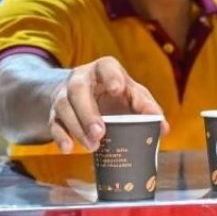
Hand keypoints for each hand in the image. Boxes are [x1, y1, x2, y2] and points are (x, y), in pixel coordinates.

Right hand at [49, 57, 166, 151]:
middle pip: (79, 91)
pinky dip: (60, 137)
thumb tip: (163, 127)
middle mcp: (80, 79)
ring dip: (78, 128)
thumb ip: (146, 106)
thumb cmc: (115, 94)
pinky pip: (53, 124)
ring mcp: (64, 95)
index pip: (106, 67)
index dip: (112, 76)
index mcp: (103, 69)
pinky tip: (68, 148)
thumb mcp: (131, 93)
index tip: (118, 89)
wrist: (83, 93)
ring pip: (65, 108)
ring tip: (93, 146)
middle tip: (101, 132)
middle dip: (89, 113)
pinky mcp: (55, 113)